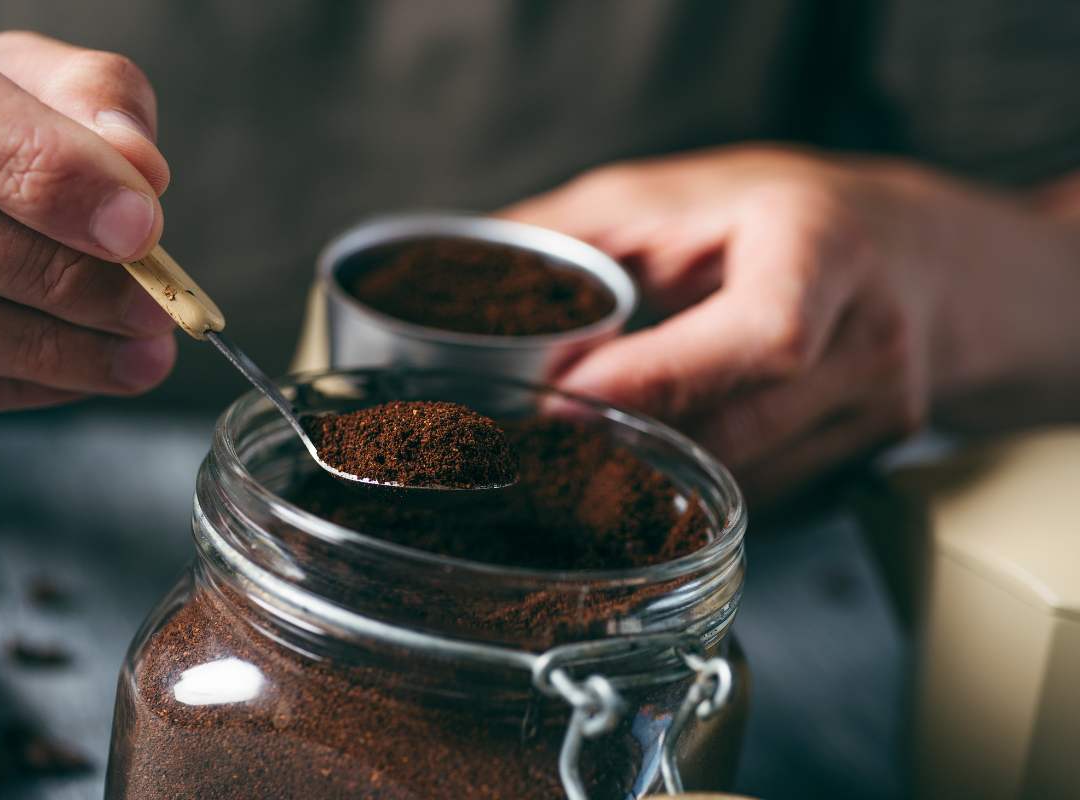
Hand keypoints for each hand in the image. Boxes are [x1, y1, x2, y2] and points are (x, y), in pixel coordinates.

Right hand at [0, 2, 175, 418]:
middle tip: (154, 308)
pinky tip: (72, 374)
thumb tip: (139, 171)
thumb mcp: (29, 74)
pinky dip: (4, 384)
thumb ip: (90, 100)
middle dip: (62, 278)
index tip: (139, 228)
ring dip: (45, 348)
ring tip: (138, 357)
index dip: (39, 168)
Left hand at [503, 146, 1079, 502]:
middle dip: (633, 445)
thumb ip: (574, 233)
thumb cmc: (779, 214)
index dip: (659, 378)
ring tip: (571, 466)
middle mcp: (869, 337)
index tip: (563, 401)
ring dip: (656, 475)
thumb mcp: (674, 194)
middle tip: (537, 451)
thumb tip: (466, 278)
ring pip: (748, 474)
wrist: (911, 255)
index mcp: (824, 252)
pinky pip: (767, 490)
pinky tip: (644, 471)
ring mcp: (880, 407)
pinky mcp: (868, 452)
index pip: (760, 337)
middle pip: (745, 426)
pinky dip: (697, 487)